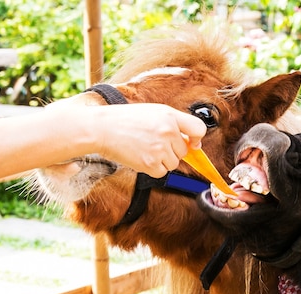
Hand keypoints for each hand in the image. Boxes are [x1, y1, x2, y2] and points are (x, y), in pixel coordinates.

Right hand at [49, 98, 206, 177]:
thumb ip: (175, 124)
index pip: (199, 128)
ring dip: (162, 160)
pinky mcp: (151, 163)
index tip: (193, 143)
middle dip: (171, 150)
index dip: (197, 138)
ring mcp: (160, 148)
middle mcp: (168, 131)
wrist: (101, 128)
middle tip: (152, 143)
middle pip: (184, 151)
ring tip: (144, 148)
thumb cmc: (125, 120)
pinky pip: (162, 173)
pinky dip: (153, 169)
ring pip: (173, 163)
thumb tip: (193, 145)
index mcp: (170, 115)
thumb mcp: (153, 112)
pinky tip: (140, 157)